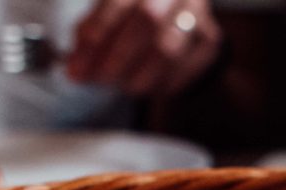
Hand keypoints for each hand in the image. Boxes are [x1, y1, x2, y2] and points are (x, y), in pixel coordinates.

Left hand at [68, 0, 221, 97]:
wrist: (176, 9)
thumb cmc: (134, 10)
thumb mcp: (109, 11)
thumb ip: (90, 35)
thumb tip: (75, 69)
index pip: (119, 0)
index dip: (97, 33)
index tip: (78, 64)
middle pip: (149, 20)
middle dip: (118, 57)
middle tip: (100, 79)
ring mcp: (197, 12)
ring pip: (168, 49)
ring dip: (138, 76)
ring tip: (123, 84)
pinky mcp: (210, 40)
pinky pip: (184, 70)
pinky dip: (160, 85)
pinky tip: (147, 84)